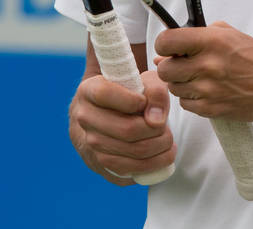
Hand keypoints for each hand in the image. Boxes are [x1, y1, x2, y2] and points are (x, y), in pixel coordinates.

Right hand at [68, 69, 175, 184]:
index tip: (145, 102)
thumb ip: (155, 92)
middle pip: (125, 129)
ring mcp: (88, 143)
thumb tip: (157, 121)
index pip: (105, 94)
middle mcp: (84, 118)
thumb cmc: (131, 91)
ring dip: (157, 150)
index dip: (131, 100)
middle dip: (156, 131)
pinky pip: (127, 171)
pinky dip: (151, 166)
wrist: (109, 111)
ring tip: (168, 142)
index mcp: (89, 90)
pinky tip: (161, 157)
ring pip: (128, 153)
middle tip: (167, 128)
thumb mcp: (144, 80)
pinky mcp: (98, 164)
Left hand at [154, 21, 252, 121]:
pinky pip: (185, 104)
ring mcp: (208, 90)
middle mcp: (207, 65)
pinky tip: (206, 90)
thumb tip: (164, 52)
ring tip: (198, 77)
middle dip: (170, 66)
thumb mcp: (228, 34)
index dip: (164, 44)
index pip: (167, 41)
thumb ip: (196, 36)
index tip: (169, 47)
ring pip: (173, 88)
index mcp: (211, 41)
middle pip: (164, 69)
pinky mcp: (211, 109)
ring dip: (180, 83)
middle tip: (183, 64)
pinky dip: (191, 98)